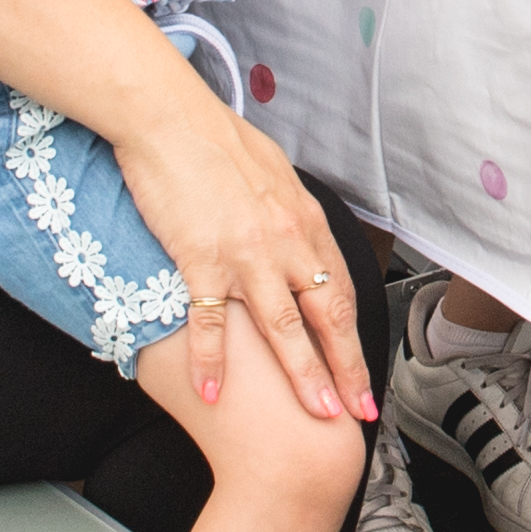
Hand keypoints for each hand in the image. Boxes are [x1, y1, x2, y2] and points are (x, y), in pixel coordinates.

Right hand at [115, 94, 372, 424]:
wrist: (169, 117)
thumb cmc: (215, 139)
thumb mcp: (272, 174)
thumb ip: (288, 213)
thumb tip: (296, 236)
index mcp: (304, 221)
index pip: (341, 290)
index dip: (354, 338)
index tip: (362, 374)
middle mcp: (285, 241)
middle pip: (327, 317)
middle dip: (347, 370)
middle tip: (360, 411)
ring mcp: (245, 254)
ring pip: (284, 328)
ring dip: (304, 376)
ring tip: (317, 414)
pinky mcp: (202, 259)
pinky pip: (212, 322)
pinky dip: (214, 361)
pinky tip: (214, 393)